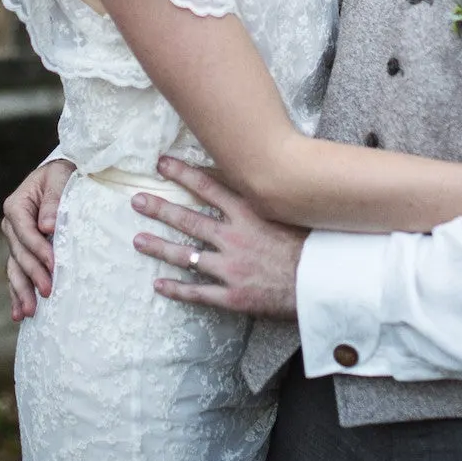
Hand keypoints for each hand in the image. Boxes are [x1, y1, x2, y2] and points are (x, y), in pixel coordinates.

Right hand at [1, 158, 75, 319]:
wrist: (59, 179)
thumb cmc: (62, 176)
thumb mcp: (60, 178)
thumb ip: (54, 199)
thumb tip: (46, 226)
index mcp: (16, 206)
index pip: (25, 232)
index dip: (38, 249)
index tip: (53, 264)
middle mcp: (10, 226)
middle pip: (20, 254)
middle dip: (33, 275)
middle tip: (48, 292)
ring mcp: (14, 241)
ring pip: (14, 270)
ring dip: (21, 292)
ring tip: (30, 312)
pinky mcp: (22, 253)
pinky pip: (16, 275)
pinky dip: (17, 294)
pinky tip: (18, 313)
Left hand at [131, 156, 307, 318]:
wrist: (324, 283)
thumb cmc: (314, 244)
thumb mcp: (291, 210)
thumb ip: (269, 194)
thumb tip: (257, 171)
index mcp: (248, 213)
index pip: (208, 187)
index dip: (182, 174)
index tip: (162, 165)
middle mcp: (233, 238)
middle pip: (188, 220)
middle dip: (160, 209)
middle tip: (137, 201)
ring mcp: (230, 268)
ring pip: (186, 256)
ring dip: (159, 247)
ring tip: (138, 240)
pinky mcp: (233, 295)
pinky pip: (198, 293)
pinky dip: (177, 289)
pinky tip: (159, 285)